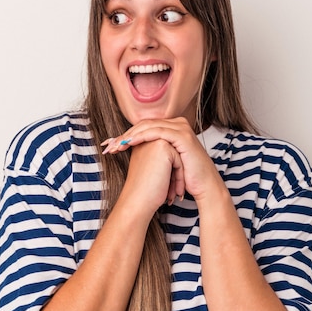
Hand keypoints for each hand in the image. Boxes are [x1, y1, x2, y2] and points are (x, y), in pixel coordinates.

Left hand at [102, 118, 224, 202]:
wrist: (203, 186)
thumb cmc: (184, 176)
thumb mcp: (164, 161)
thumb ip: (151, 150)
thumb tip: (130, 148)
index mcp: (173, 127)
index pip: (145, 127)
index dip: (126, 135)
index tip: (109, 145)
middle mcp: (178, 124)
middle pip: (145, 125)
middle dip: (125, 135)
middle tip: (108, 145)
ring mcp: (182, 128)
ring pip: (149, 127)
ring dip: (130, 136)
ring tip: (116, 145)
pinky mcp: (183, 136)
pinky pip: (158, 132)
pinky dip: (141, 137)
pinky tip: (129, 143)